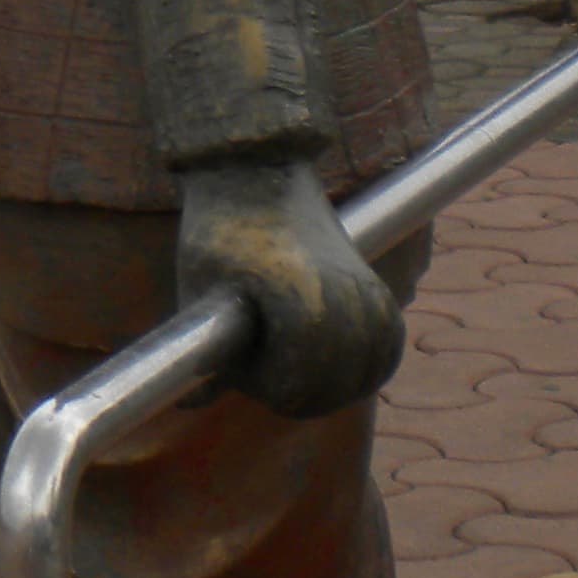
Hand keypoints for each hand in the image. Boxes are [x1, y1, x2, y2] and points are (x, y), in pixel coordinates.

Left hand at [175, 157, 404, 417]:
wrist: (258, 174)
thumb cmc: (219, 230)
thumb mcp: (196, 289)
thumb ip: (198, 352)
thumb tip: (189, 403)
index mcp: (302, 305)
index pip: (294, 388)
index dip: (261, 388)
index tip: (237, 364)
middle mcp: (345, 301)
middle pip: (332, 389)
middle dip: (295, 390)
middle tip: (261, 364)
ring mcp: (369, 293)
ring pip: (366, 372)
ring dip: (333, 381)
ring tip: (295, 363)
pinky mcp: (380, 287)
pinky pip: (387, 346)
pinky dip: (368, 363)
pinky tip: (340, 365)